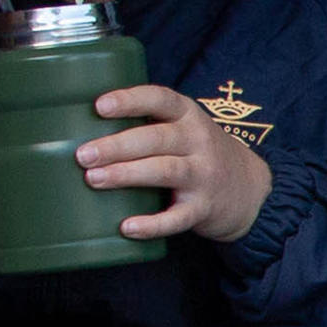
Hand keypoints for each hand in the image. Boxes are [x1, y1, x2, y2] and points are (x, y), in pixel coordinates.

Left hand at [73, 85, 272, 243]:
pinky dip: (153, 224)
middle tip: (83, 155)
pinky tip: (128, 227)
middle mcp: (199, 142)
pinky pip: (178, 217)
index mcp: (189, 116)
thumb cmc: (199, 155)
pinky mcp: (205, 208)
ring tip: (94, 179)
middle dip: (118, 145)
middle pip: (158, 138)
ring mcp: (204, 175)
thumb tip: (74, 130)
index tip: (100, 106)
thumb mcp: (184, 129)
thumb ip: (146, 125)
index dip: (131, 100)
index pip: (162, 99)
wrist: (251, 190)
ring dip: (128, 175)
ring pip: (166, 171)